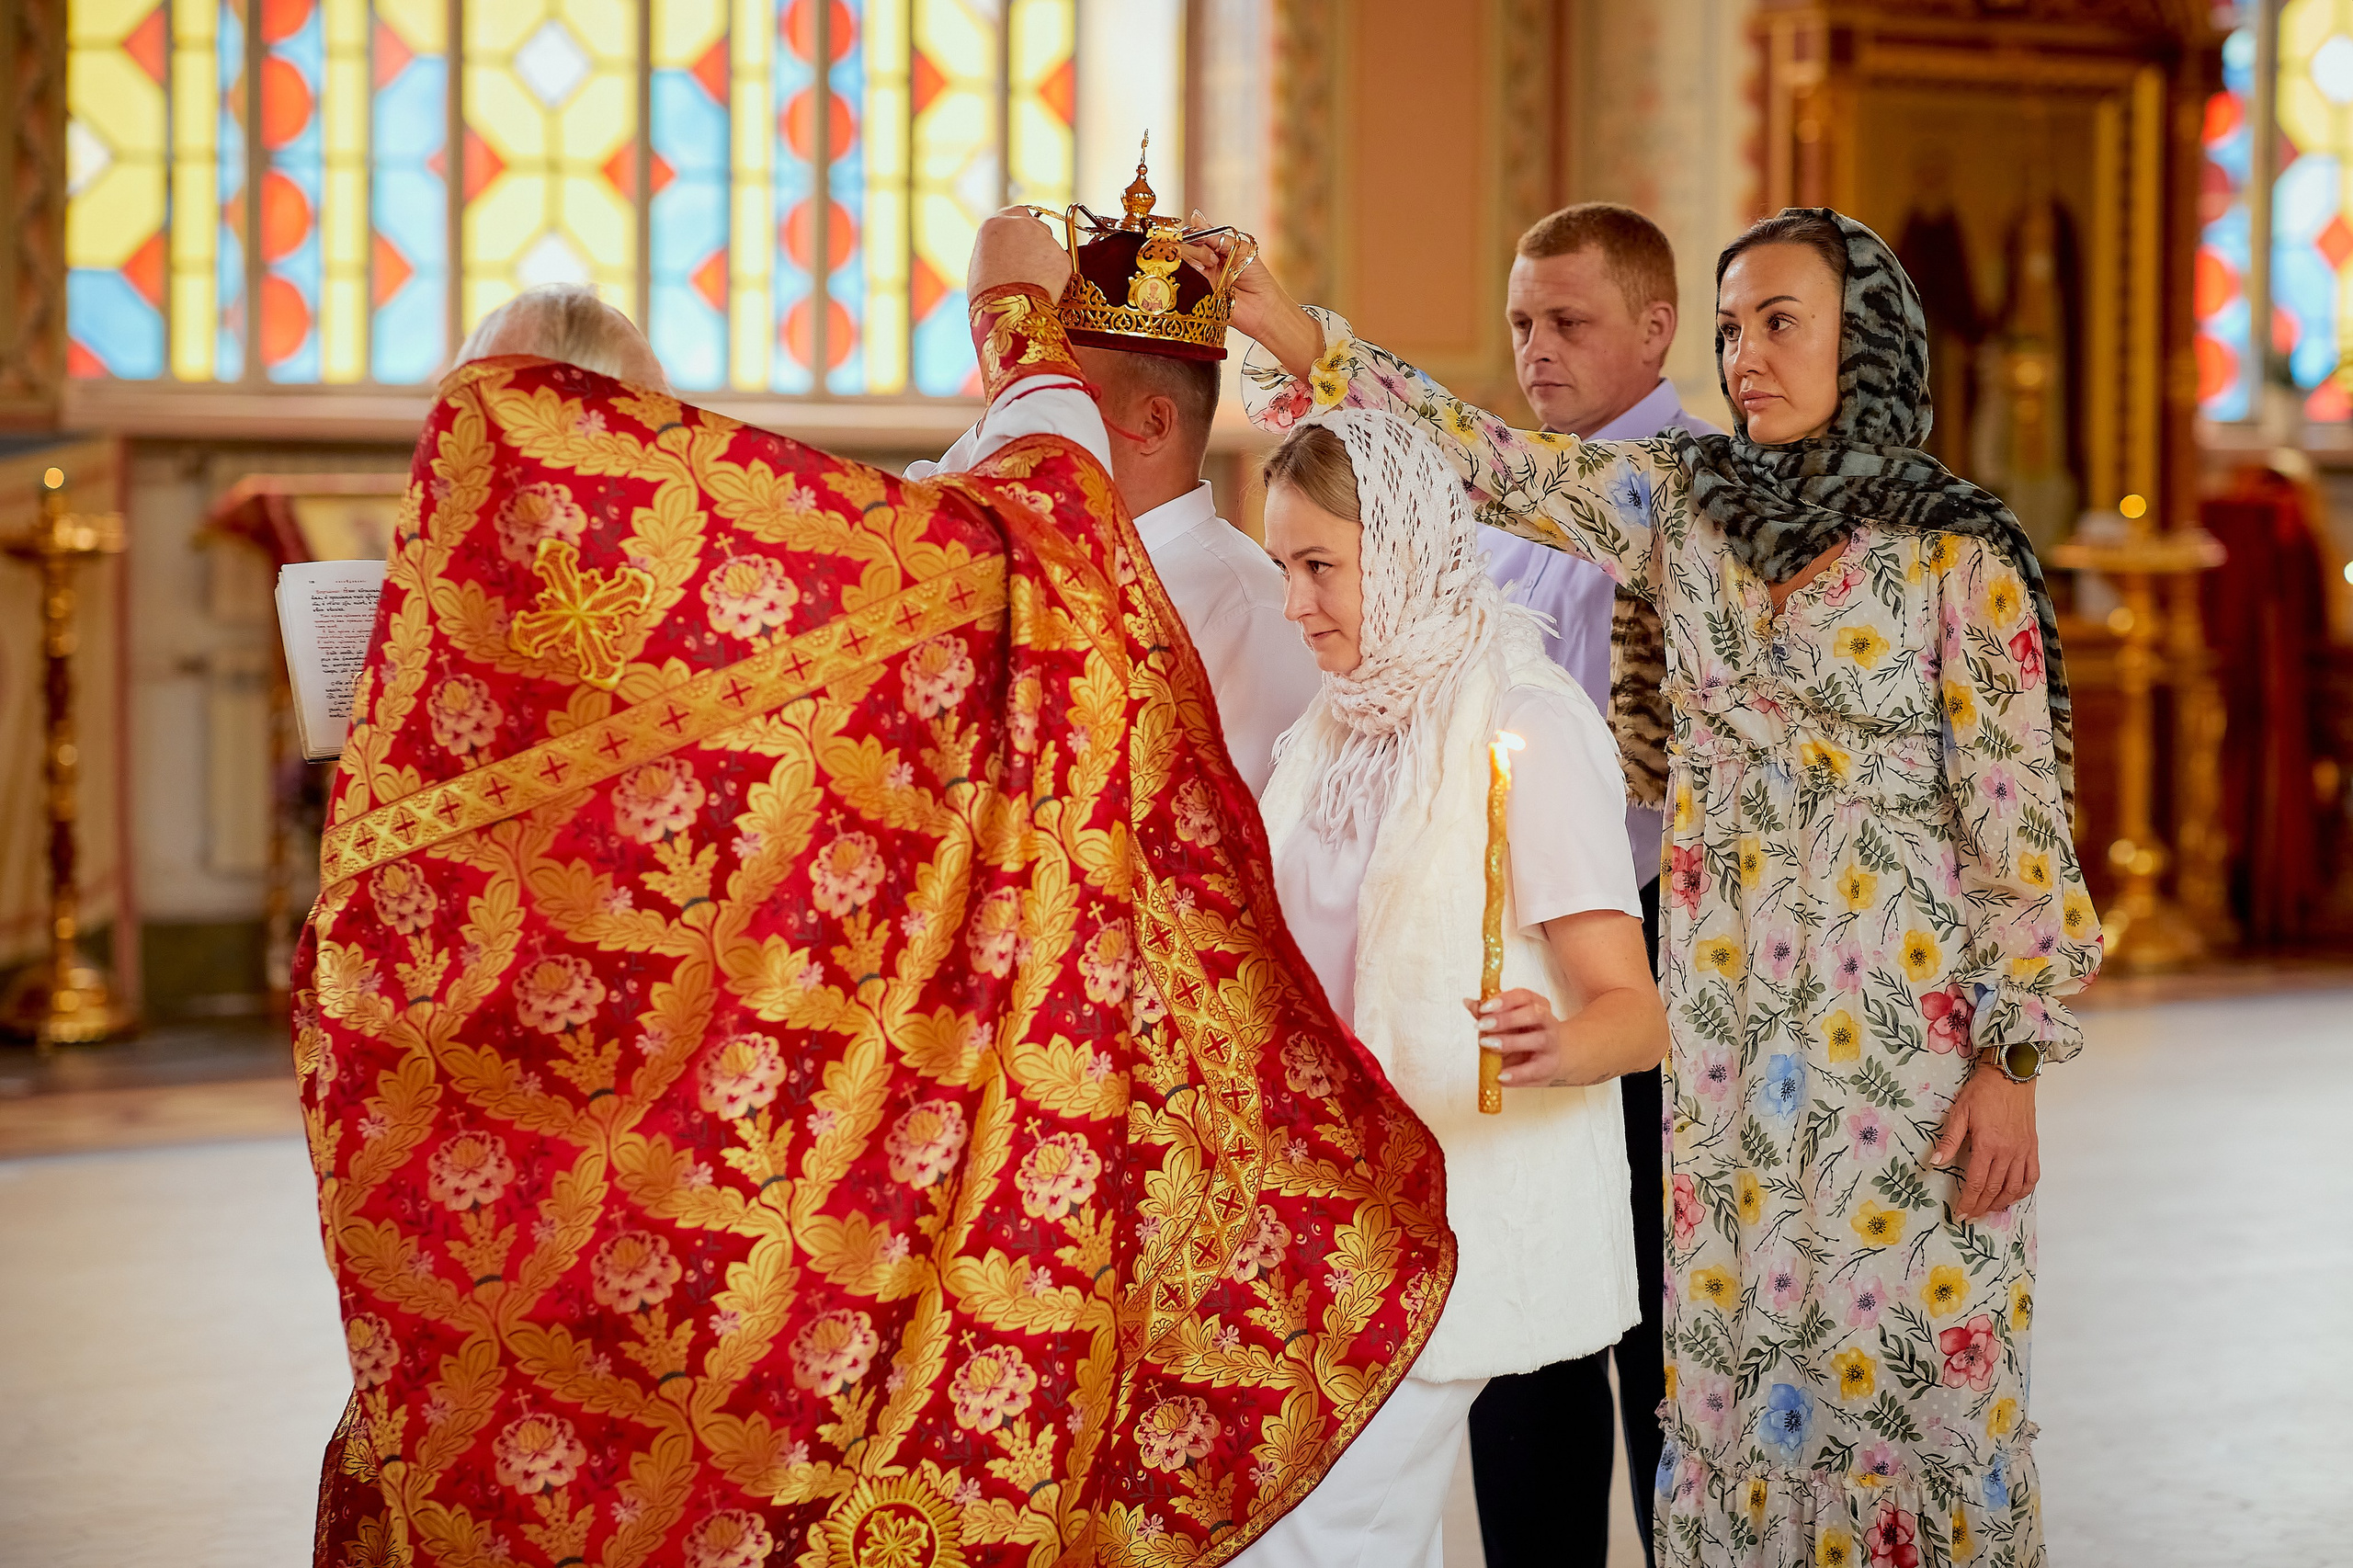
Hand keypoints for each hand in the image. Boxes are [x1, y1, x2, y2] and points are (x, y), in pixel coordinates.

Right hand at [968, 207, 1071, 300]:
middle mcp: (1022, 224)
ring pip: (1049, 242)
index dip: (1018, 230)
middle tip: (1028, 264)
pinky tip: (1043, 289)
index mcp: (995, 224)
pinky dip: (1056, 274)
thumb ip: (995, 248)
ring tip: (1033, 281)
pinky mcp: (1062, 256)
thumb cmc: (986, 295)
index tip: (1019, 241)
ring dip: (1045, 256)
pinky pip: (1060, 263)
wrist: (1007, 311)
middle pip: (1034, 224)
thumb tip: (1004, 252)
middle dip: (1033, 241)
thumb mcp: (980, 263)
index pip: (1013, 215)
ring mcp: (1045, 238)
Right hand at [1182, 209, 1323, 377]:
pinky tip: (1201, 270)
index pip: (1196, 236)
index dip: (1194, 233)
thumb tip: (1195, 216)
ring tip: (1210, 264)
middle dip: (1196, 247)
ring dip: (1194, 258)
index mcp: (1215, 250)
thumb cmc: (1257, 278)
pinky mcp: (1196, 294)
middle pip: (1186, 247)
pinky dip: (1189, 271)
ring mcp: (1199, 278)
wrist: (1263, 307)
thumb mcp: (1239, 248)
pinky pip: (1183, 279)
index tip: (1196, 232)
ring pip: (1182, 261)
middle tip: (1212, 257)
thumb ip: (1216, 236)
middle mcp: (1205, 263)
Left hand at [1464, 989, 1581, 1087]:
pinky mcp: (1550, 1066)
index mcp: (1537, 1005)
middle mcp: (1548, 1021)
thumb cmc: (1527, 1034)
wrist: (1557, 1055)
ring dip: (1510, 1042)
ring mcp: (1551, 1043)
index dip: (1504, 1000)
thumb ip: (1488, 1013)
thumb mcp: (1508, 1021)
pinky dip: (1517, 1073)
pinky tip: (1500, 1075)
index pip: (1524, 996)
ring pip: (1538, 1039)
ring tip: (1487, 1044)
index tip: (1484, 1007)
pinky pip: (1534, 1069)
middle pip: (1533, 1014)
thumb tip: (1468, 1002)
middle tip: (1482, 1025)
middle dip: (1506, 1019)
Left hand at [1930, 1057, 2039, 1219]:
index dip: (1968, 1202)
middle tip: (1970, 1216)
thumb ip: (1949, 1140)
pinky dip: (2024, 1190)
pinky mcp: (2032, 1147)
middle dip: (1981, 1206)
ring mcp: (2023, 1151)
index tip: (1960, 1214)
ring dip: (2001, 1203)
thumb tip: (1935, 1162)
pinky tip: (2013, 1195)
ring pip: (2015, 1187)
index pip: (1977, 1183)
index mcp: (1988, 1145)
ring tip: (1988, 1210)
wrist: (2011, 1075)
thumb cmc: (1983, 1092)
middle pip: (1995, 1189)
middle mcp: (2008, 1152)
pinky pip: (2032, 1176)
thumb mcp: (1960, 1113)